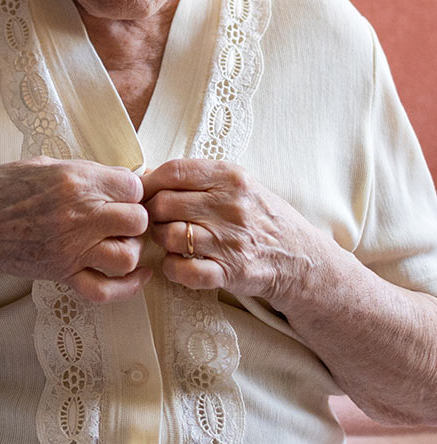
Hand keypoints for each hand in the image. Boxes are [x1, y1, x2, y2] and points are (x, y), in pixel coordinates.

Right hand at [0, 157, 149, 301]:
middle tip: (123, 218)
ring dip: (130, 249)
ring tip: (118, 242)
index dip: (133, 188)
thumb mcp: (44, 164)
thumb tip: (116, 178)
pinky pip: (104, 289)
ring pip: (127, 255)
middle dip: (135, 218)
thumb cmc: (1, 189)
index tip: (123, 192)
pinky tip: (137, 276)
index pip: (132, 185)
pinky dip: (127, 287)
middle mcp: (77, 215)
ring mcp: (70, 248)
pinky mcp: (61, 273)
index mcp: (74, 181)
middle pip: (137, 219)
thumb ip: (83, 172)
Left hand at [142, 159, 322, 304]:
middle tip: (156, 220)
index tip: (143, 192)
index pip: (174, 171)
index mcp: (231, 178)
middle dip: (152, 213)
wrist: (300, 256)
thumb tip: (148, 175)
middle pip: (164, 204)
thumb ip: (196, 177)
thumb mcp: (237, 184)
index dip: (150, 182)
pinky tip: (177, 263)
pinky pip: (183, 270)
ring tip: (169, 240)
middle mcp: (230, 207)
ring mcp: (230, 241)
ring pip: (169, 236)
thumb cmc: (258, 216)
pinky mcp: (230, 271)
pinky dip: (172, 269)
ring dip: (161, 240)